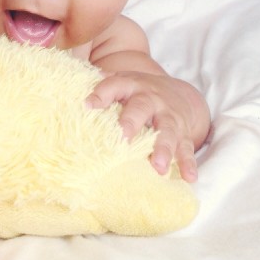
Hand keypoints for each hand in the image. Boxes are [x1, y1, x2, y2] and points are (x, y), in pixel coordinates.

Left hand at [87, 72, 209, 182]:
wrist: (178, 92)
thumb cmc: (137, 92)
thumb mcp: (120, 83)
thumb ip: (99, 88)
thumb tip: (70, 95)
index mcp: (131, 86)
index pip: (114, 85)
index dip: (101, 93)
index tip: (88, 105)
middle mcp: (151, 100)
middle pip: (141, 109)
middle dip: (132, 123)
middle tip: (124, 139)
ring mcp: (169, 116)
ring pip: (167, 131)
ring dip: (163, 149)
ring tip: (158, 167)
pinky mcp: (183, 133)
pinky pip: (187, 148)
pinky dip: (188, 163)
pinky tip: (188, 177)